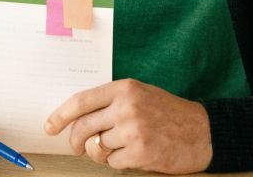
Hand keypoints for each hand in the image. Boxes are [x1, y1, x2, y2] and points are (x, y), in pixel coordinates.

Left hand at [45, 78, 211, 173]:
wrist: (202, 131)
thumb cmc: (167, 113)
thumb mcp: (138, 96)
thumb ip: (109, 103)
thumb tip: (75, 119)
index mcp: (123, 89)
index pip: (80, 101)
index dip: (60, 116)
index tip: (50, 127)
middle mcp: (126, 107)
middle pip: (83, 127)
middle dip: (75, 140)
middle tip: (77, 147)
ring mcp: (133, 130)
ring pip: (97, 147)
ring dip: (101, 153)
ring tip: (116, 149)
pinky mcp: (141, 152)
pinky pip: (112, 162)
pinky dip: (117, 162)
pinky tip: (132, 155)